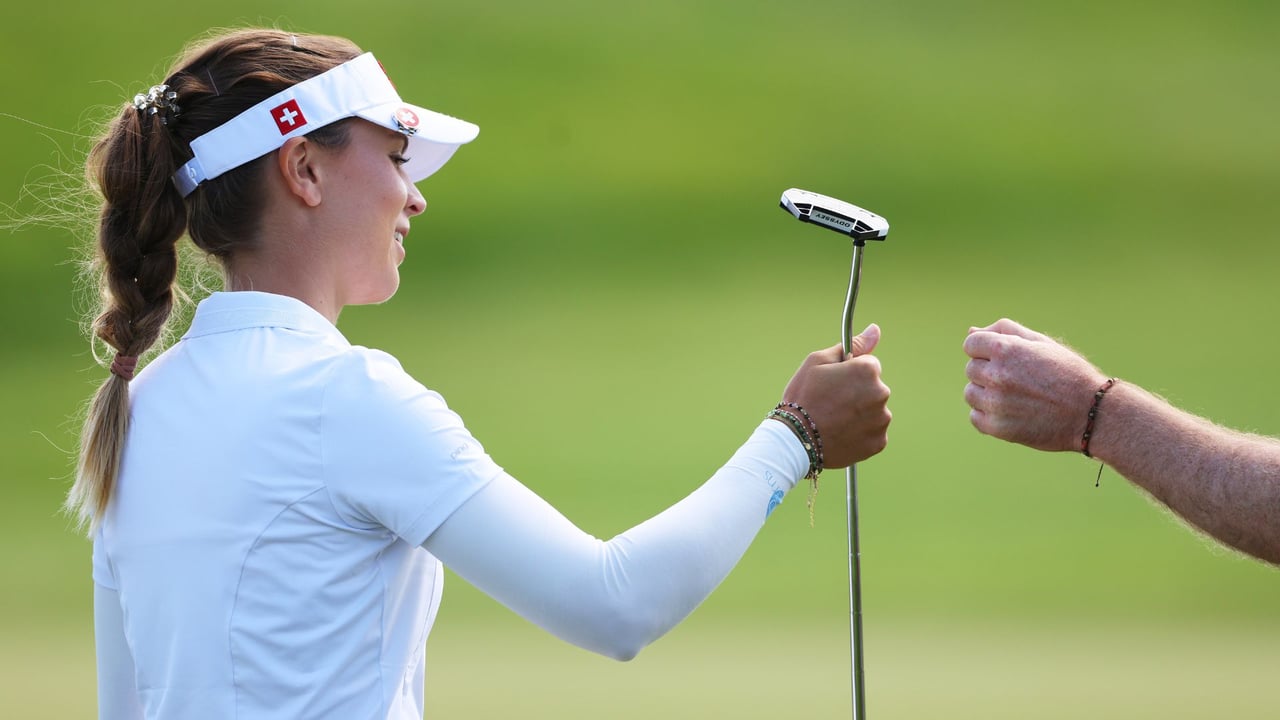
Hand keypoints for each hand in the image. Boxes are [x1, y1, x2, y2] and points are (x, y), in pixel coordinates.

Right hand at [780, 324, 891, 467]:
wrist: (795, 439)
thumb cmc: (803, 396)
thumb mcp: (818, 361)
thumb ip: (852, 345)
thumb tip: (875, 329)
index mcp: (868, 370)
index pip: (869, 365)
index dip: (849, 373)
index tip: (834, 384)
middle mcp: (881, 393)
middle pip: (873, 388)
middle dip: (857, 393)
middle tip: (832, 403)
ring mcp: (881, 420)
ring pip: (874, 412)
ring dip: (860, 414)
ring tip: (834, 420)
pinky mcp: (878, 443)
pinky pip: (873, 433)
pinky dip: (860, 434)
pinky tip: (841, 433)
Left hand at [963, 318, 1107, 451]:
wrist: (1092, 413)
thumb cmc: (1069, 374)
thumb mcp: (1042, 343)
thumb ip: (1005, 332)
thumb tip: (972, 331)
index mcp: (1006, 349)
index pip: (971, 344)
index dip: (986, 350)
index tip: (1004, 359)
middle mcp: (997, 375)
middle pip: (971, 368)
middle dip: (989, 371)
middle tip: (1018, 379)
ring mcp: (995, 403)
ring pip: (971, 393)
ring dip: (986, 394)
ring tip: (1016, 397)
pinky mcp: (997, 427)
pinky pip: (975, 417)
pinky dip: (988, 416)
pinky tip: (1011, 412)